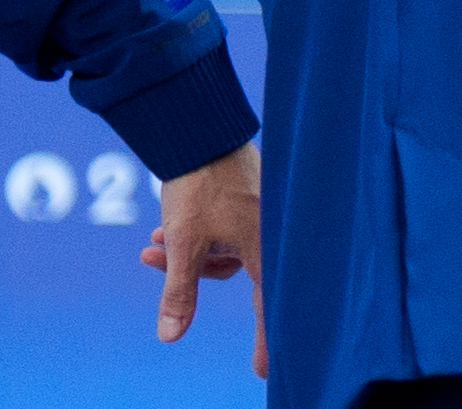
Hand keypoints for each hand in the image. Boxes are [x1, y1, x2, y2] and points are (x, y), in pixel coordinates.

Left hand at [140, 139, 261, 372]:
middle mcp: (270, 233)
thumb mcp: (183, 243)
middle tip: (151, 255)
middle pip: (229, 274)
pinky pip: (224, 234)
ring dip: (185, 251)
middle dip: (187, 271)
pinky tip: (167, 223)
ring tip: (153, 234)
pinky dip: (196, 235)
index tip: (265, 370)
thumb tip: (171, 336)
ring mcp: (262, 216)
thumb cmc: (200, 186)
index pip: (267, 304)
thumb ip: (179, 292)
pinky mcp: (251, 203)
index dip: (266, 338)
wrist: (204, 131)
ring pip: (222, 253)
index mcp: (263, 246)